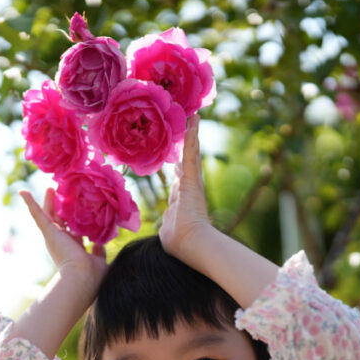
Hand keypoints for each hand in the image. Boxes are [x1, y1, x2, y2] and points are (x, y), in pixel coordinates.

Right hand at [19, 189, 106, 284]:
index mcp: (73, 248)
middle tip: (62, 194)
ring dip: (49, 201)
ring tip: (50, 188)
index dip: (75, 220)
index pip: (73, 230)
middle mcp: (62, 241)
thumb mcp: (98, 260)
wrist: (82, 278)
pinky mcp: (49, 232)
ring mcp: (54, 237)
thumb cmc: (93, 275)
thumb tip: (100, 243)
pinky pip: (38, 214)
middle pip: (59, 220)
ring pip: (49, 214)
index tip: (78, 210)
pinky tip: (23, 192)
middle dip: (61, 207)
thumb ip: (98, 251)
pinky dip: (30, 203)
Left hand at [160, 115, 214, 260]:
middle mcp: (188, 188)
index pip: (178, 178)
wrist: (190, 243)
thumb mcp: (168, 229)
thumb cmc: (178, 242)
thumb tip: (165, 224)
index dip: (177, 166)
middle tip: (189, 126)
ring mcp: (191, 182)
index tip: (174, 157)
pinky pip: (190, 153)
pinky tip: (193, 120)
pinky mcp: (192, 178)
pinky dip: (192, 137)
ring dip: (192, 134)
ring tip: (194, 116)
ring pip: (191, 153)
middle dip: (187, 144)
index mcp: (181, 199)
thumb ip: (167, 222)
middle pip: (188, 161)